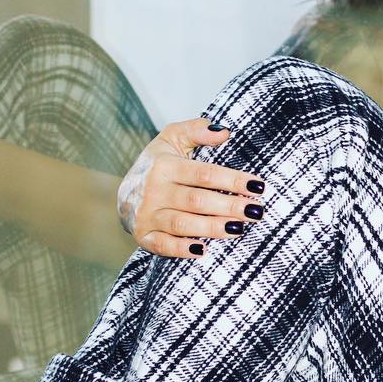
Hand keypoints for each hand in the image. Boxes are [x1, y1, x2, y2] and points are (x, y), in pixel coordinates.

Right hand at [116, 118, 266, 257]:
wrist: (125, 193)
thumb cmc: (158, 164)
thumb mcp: (172, 139)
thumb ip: (197, 131)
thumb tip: (224, 132)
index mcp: (164, 166)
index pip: (204, 174)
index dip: (232, 180)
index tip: (258, 187)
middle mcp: (153, 190)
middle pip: (197, 201)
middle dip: (229, 206)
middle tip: (256, 211)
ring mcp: (147, 215)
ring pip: (182, 224)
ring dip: (212, 228)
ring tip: (239, 229)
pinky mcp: (143, 236)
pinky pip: (162, 245)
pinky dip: (181, 249)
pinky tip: (204, 250)